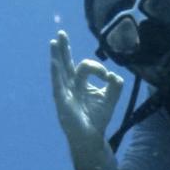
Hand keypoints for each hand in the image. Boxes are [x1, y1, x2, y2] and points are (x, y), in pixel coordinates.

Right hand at [49, 29, 122, 169]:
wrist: (91, 136)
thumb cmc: (97, 117)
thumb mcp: (110, 99)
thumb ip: (115, 85)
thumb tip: (113, 74)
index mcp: (80, 83)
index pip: (85, 66)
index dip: (97, 67)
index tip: (107, 76)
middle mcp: (70, 85)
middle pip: (65, 63)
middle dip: (64, 48)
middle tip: (61, 33)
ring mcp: (65, 92)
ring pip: (60, 71)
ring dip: (57, 56)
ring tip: (54, 42)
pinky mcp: (62, 101)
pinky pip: (58, 85)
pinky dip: (57, 73)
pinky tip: (54, 62)